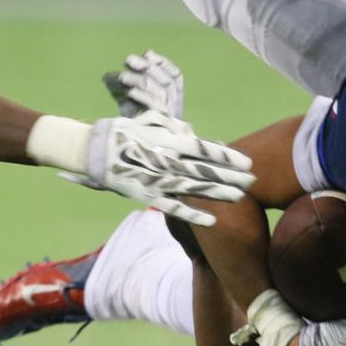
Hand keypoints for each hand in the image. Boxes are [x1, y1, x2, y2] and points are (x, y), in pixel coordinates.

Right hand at [63, 114, 253, 227]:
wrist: (91, 148)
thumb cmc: (121, 132)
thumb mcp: (148, 124)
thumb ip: (172, 129)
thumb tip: (191, 134)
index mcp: (168, 139)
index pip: (204, 148)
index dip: (227, 155)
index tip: (247, 161)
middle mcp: (166, 158)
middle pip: (205, 168)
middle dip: (231, 175)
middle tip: (254, 181)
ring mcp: (156, 178)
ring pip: (194, 188)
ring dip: (218, 193)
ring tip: (240, 198)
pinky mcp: (145, 195)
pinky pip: (173, 207)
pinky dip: (193, 214)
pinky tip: (212, 221)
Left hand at [104, 50, 183, 119]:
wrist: (138, 154)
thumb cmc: (137, 126)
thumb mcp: (135, 103)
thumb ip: (134, 84)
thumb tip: (127, 64)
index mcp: (175, 100)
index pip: (176, 76)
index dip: (164, 63)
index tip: (148, 54)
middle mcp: (175, 107)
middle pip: (168, 81)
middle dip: (148, 66)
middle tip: (128, 60)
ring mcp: (169, 117)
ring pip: (160, 91)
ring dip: (140, 81)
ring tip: (122, 77)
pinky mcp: (160, 125)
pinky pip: (154, 106)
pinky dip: (142, 96)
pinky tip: (129, 92)